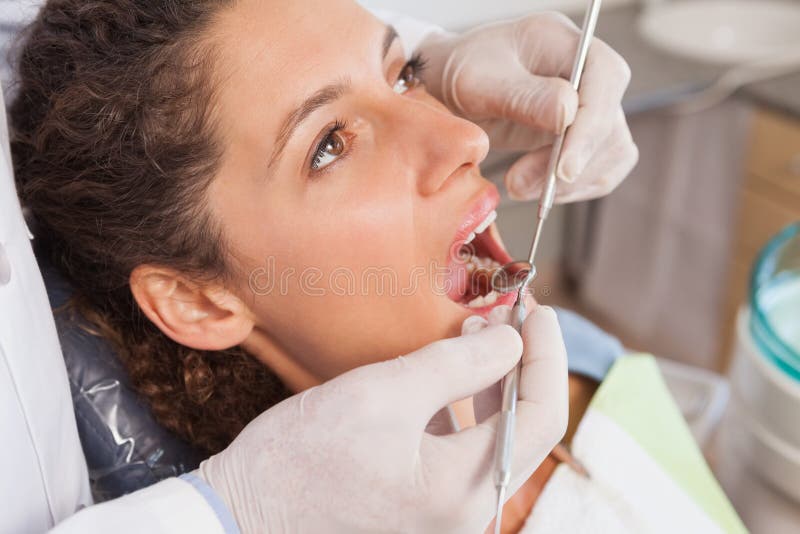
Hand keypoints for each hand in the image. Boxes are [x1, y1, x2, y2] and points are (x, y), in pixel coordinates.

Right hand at [197, 307, 567, 532]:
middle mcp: (466, 514)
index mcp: (463, 492)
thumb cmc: (301, 458)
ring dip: (497, 383)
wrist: (243, 513)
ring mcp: (446, 515)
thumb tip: (513, 339)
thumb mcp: (383, 394)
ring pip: (497, 439)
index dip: (546, 355)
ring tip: (480, 332)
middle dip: (524, 365)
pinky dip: (470, 407)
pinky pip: (467, 451)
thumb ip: (457, 364)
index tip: (538, 311)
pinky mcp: (425, 505)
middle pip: (525, 430)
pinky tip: (454, 373)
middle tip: (511, 313)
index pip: (541, 416)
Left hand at [419, 13, 637, 201]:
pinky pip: (601, 168)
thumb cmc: (460, 73)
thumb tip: (568, 113)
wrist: (447, 88)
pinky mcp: (583, 135)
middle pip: (611, 120)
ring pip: (612, 150)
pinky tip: (538, 189)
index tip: (564, 168)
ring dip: (571, 183)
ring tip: (518, 187)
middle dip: (570, 163)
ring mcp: (589, 104)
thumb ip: (522, 96)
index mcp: (563, 42)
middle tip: (520, 184)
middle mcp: (586, 71)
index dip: (591, 126)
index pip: (605, 77)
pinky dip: (575, 189)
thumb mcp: (478, 82)